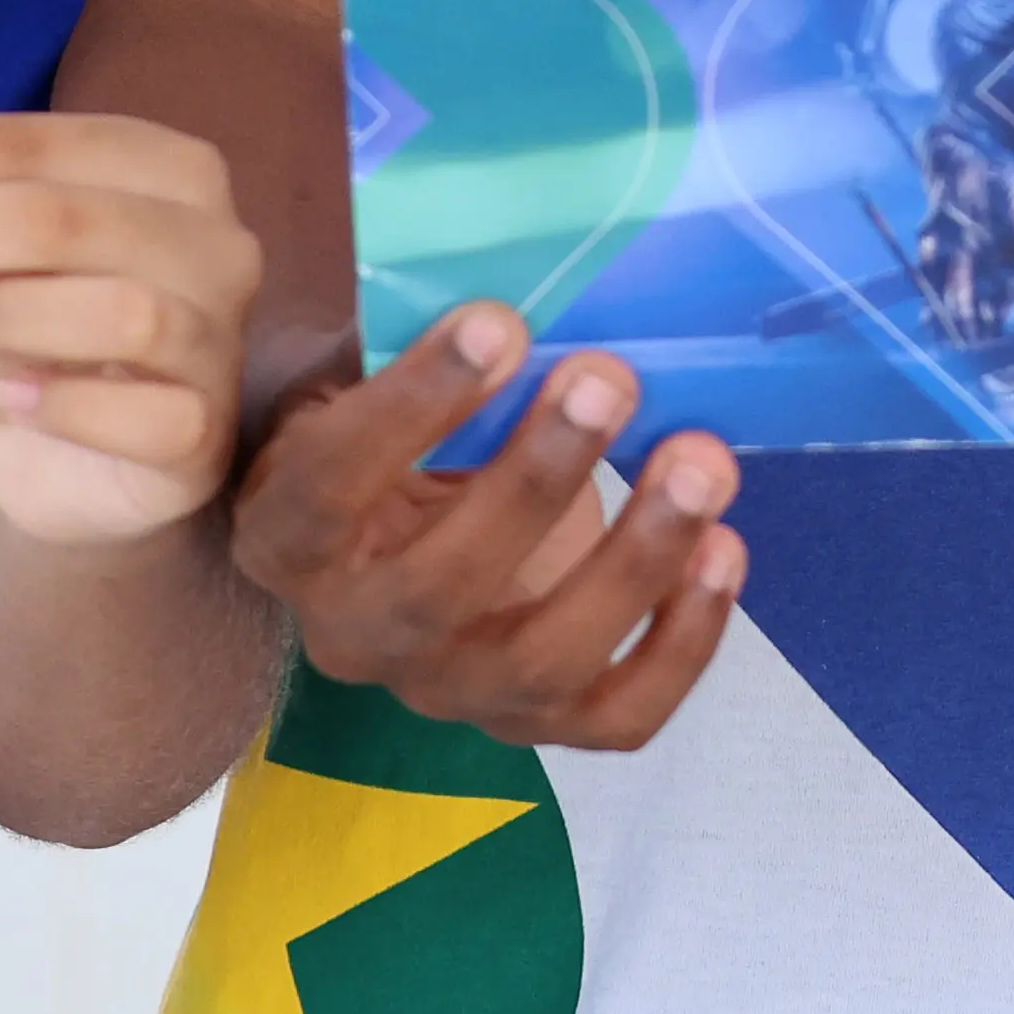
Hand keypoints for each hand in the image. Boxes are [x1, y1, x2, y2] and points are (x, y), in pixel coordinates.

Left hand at [0, 112, 259, 551]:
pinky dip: (64, 403)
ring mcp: (218, 338)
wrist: (90, 475)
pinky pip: (139, 415)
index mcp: (161, 166)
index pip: (21, 142)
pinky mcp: (202, 434)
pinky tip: (14, 401)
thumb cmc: (38, 340)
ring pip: (116, 307)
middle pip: (54, 215)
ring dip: (5, 315)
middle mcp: (212, 239)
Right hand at [230, 303, 740, 747]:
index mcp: (289, 537)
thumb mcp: (364, 381)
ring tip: (702, 461)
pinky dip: (683, 643)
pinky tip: (725, 550)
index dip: (413, 406)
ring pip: (539, 664)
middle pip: (437, 589)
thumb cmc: (392, 440)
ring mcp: (450, 693)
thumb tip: (516, 288)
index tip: (501, 324)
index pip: (332, 483)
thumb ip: (412, 344)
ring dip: (632, 561)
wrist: (404, 546)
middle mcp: (357, 635)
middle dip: (534, 482)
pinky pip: (619, 717)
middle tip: (610, 380)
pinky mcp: (540, 725)